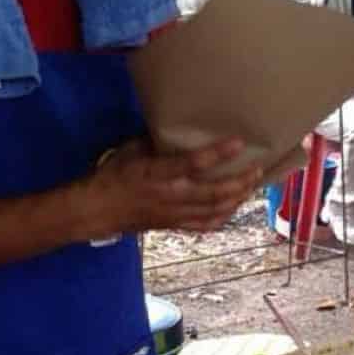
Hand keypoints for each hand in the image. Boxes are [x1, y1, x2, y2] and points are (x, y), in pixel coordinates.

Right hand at [84, 137, 265, 233]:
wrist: (96, 210)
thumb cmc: (112, 176)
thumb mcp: (129, 150)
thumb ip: (155, 142)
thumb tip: (177, 129)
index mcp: (157, 174)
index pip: (193, 164)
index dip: (218, 153)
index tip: (239, 142)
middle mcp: (170, 197)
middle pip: (214, 193)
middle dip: (239, 181)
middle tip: (257, 168)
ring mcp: (174, 214)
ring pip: (214, 211)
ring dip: (237, 199)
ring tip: (251, 186)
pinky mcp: (173, 225)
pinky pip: (204, 225)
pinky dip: (222, 217)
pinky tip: (233, 208)